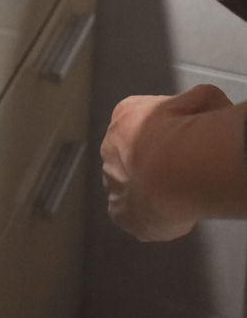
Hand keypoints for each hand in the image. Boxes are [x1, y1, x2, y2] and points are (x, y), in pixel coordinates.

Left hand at [100, 83, 233, 241]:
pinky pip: (130, 215)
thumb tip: (207, 105)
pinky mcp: (119, 212)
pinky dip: (146, 217)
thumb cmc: (190, 133)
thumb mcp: (205, 99)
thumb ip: (200, 102)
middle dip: (151, 164)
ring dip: (147, 190)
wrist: (176, 169)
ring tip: (175, 196)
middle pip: (131, 156)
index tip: (183, 148)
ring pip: (128, 185)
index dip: (165, 139)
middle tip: (179, 175)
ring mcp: (111, 180)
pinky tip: (166, 215)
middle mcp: (111, 145)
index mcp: (126, 115)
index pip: (142, 126)